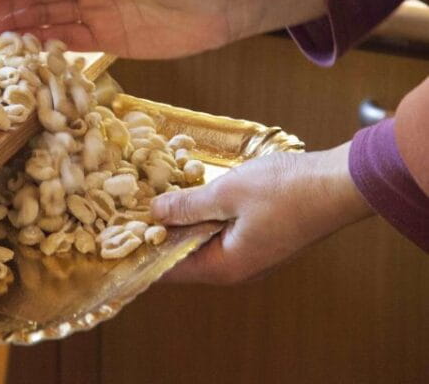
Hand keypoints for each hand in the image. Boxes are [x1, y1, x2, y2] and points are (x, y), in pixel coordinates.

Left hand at [151, 143, 373, 283]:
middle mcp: (236, 267)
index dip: (141, 252)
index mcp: (224, 266)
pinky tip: (190, 192)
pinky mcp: (260, 237)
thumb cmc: (285, 190)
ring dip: (181, 220)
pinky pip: (221, 230)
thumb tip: (155, 213)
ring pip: (202, 241)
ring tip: (154, 197)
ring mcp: (250, 253)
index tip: (116, 236)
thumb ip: (187, 205)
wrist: (339, 184)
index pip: (169, 270)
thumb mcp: (226, 193)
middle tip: (130, 209)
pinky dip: (203, 214)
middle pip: (184, 256)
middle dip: (158, 233)